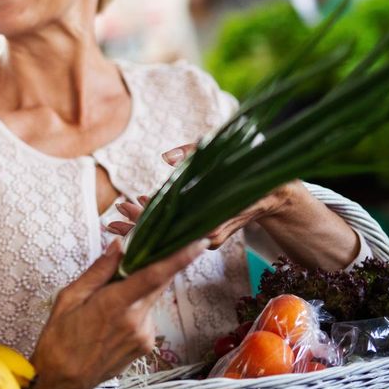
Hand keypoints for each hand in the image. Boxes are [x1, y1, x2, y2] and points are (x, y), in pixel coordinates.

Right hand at [27, 237, 207, 388]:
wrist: (62, 380)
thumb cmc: (59, 337)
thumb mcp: (70, 297)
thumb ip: (99, 271)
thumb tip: (119, 245)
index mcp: (115, 304)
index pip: (154, 276)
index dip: (179, 258)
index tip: (198, 243)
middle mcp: (136, 320)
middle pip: (158, 284)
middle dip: (157, 265)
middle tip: (144, 253)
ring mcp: (144, 336)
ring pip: (149, 299)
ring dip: (138, 289)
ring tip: (109, 298)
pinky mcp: (146, 346)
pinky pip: (145, 315)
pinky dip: (135, 307)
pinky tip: (112, 318)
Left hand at [106, 143, 288, 248]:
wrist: (277, 191)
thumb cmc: (251, 169)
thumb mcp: (224, 154)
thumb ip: (193, 152)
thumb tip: (165, 158)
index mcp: (209, 218)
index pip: (167, 221)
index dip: (143, 217)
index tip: (123, 210)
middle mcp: (207, 233)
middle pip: (164, 233)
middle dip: (136, 227)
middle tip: (112, 220)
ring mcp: (207, 235)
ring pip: (170, 234)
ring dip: (146, 225)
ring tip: (121, 215)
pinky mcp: (209, 233)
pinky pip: (180, 230)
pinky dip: (162, 221)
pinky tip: (145, 210)